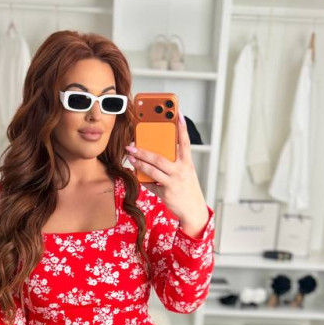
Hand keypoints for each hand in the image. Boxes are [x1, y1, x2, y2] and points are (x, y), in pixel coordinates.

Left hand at [125, 111, 207, 231]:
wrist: (193, 211)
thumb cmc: (187, 189)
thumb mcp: (185, 173)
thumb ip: (174, 163)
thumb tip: (155, 156)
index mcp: (187, 163)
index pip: (185, 142)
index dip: (182, 128)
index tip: (178, 114)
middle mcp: (181, 171)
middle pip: (159, 157)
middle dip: (144, 151)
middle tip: (131, 145)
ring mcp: (173, 182)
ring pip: (152, 170)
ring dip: (139, 163)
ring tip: (130, 157)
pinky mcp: (166, 193)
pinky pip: (151, 184)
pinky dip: (143, 179)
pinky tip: (136, 173)